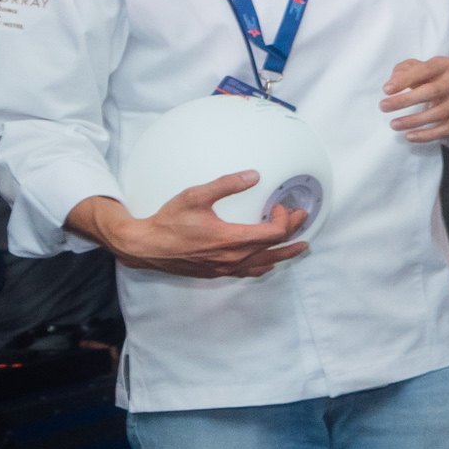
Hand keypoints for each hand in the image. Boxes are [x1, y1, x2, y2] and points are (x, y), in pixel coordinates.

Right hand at [81, 178, 306, 279]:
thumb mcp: (196, 196)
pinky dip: (264, 265)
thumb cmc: (168, 221)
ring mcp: (226, 269)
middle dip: (292, 233)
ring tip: (300, 247)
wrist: (146, 247)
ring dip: (285, 254)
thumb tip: (254, 175)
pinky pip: (249, 273)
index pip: (274, 233)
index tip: (281, 206)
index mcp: (232, 239)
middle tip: (302, 219)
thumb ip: (227, 184)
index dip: (286, 219)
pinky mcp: (217, 273)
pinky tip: (268, 263)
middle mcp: (233, 258)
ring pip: (265, 264)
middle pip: (275, 248)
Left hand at [382, 57, 448, 143]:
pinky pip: (445, 129)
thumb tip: (392, 84)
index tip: (386, 90)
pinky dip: (427, 135)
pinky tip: (409, 136)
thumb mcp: (419, 67)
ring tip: (393, 124)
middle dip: (405, 100)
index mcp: (444, 64)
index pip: (425, 70)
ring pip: (438, 113)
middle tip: (383, 107)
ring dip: (413, 121)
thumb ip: (403, 70)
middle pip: (432, 91)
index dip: (405, 80)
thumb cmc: (433, 76)